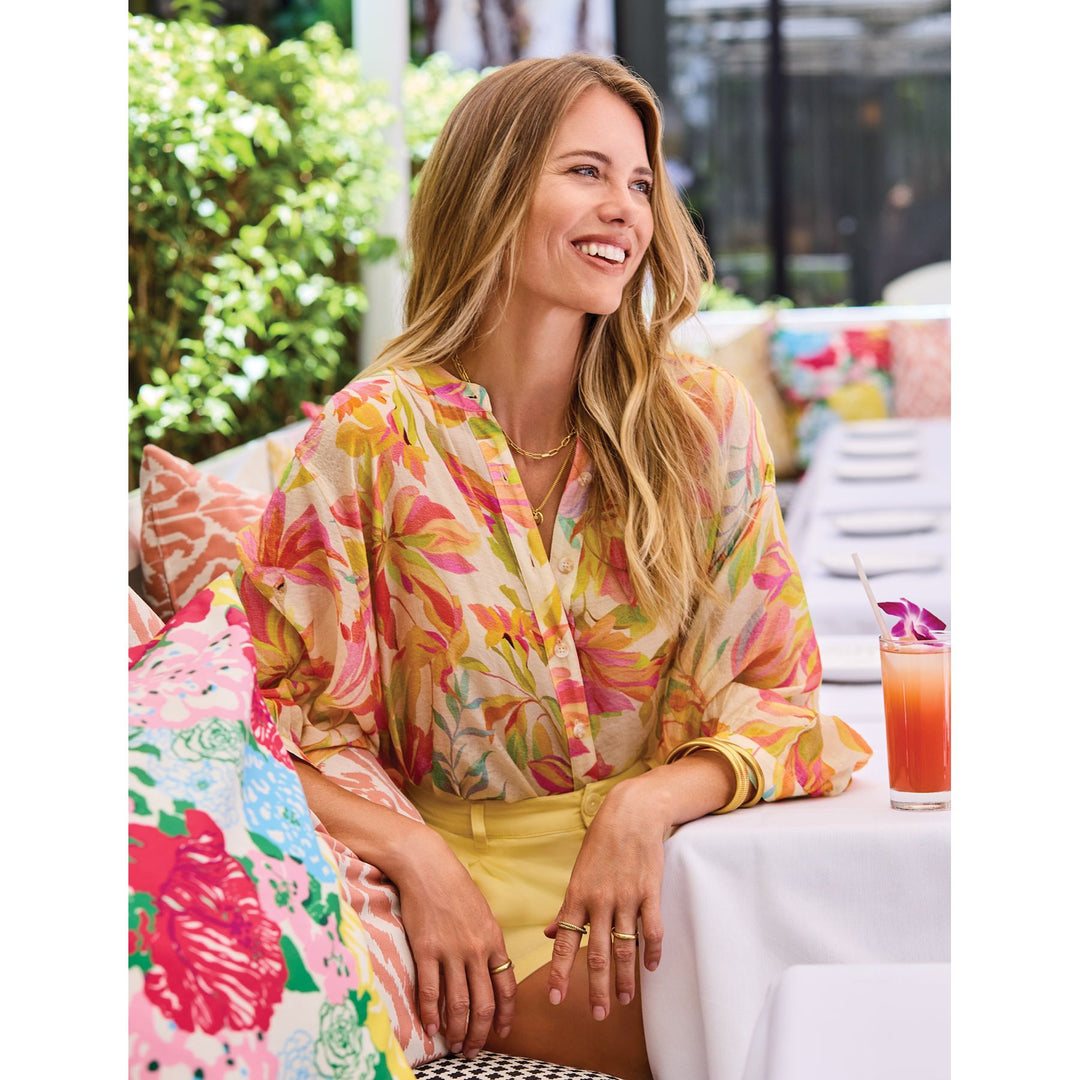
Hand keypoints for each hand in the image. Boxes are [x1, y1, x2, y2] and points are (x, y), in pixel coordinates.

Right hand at [394, 826, 516, 1055]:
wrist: (428, 866)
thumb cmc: (454, 887)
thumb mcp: (482, 913)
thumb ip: (487, 942)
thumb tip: (490, 969)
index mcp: (493, 939)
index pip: (506, 986)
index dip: (506, 1014)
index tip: (503, 1031)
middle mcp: (476, 949)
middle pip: (484, 1002)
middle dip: (480, 1032)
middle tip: (473, 1049)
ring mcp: (450, 950)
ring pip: (458, 1003)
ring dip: (457, 1029)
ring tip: (453, 1044)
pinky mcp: (425, 949)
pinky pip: (430, 990)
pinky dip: (430, 1013)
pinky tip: (430, 1027)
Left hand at [543, 776, 666, 1018]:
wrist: (631, 813)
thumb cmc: (601, 844)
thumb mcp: (578, 873)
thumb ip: (567, 908)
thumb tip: (548, 933)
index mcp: (577, 896)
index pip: (565, 942)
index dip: (559, 972)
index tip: (556, 999)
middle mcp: (600, 900)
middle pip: (596, 953)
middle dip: (596, 988)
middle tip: (598, 1015)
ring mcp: (627, 897)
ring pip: (625, 948)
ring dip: (625, 979)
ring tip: (624, 1000)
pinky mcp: (651, 892)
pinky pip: (653, 930)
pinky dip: (652, 952)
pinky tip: (651, 968)